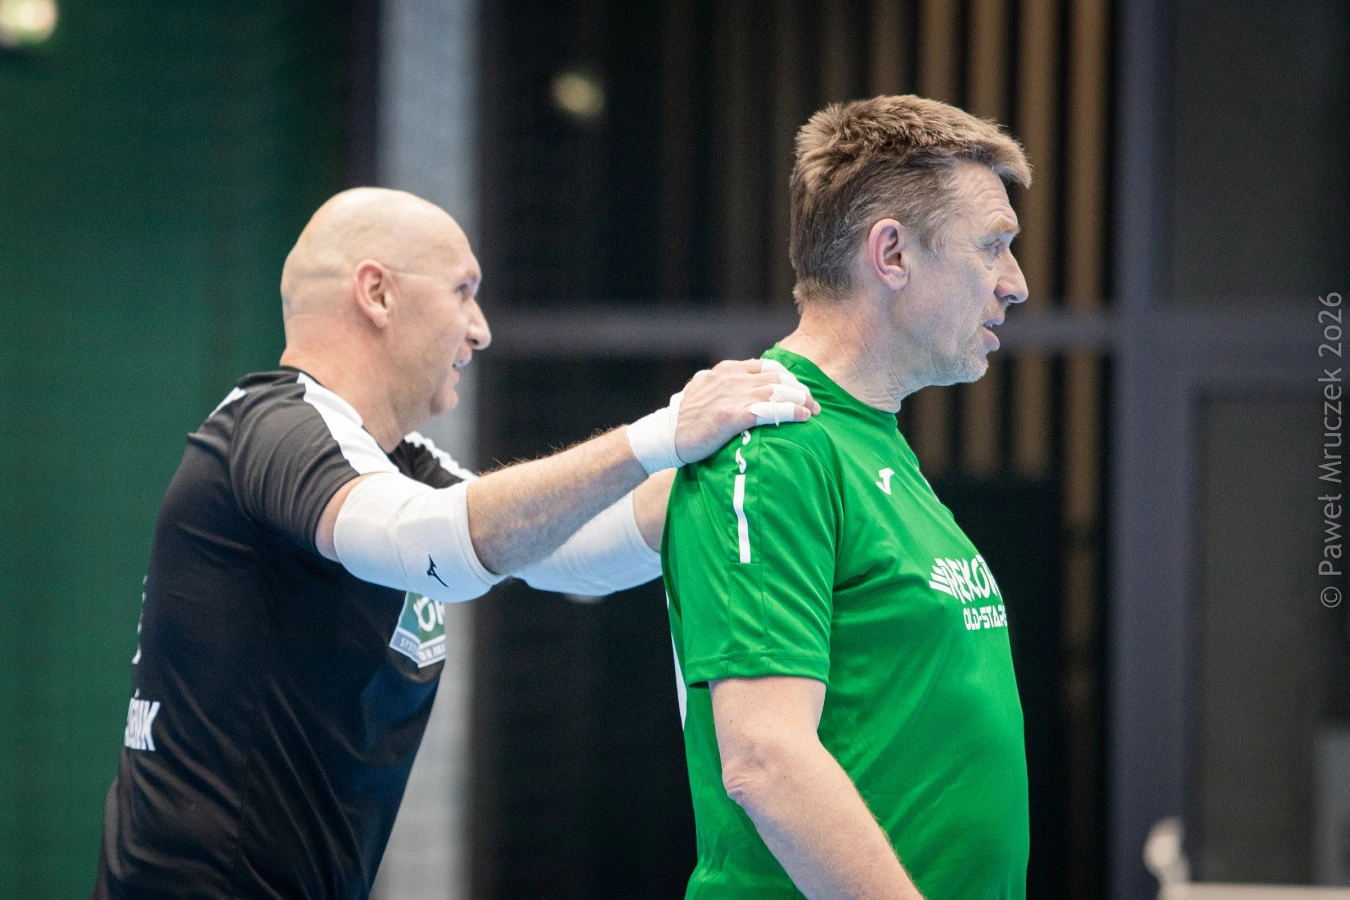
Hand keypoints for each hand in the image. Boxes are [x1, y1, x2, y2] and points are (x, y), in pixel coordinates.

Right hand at [673, 359, 819, 463]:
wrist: (665, 435)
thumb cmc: (685, 418)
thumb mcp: (703, 389)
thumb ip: (721, 383)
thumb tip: (733, 380)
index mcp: (727, 370)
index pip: (768, 367)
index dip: (788, 378)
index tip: (798, 390)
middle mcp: (733, 378)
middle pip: (778, 378)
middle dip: (799, 390)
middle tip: (813, 403)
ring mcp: (733, 396)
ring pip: (779, 392)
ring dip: (801, 400)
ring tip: (814, 411)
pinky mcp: (733, 416)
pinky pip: (771, 410)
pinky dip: (792, 412)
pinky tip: (803, 417)